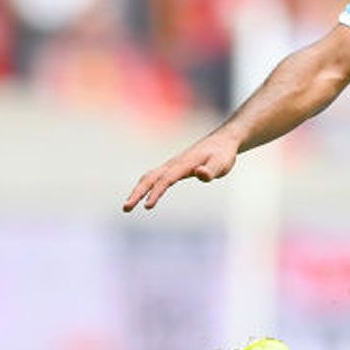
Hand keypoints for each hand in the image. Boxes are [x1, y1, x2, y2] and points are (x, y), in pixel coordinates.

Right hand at [122, 131, 239, 211]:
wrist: (223, 141)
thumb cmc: (223, 154)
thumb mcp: (222, 164)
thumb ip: (211, 170)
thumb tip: (200, 174)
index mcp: (184, 164)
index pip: (166, 180)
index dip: (156, 192)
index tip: (147, 206)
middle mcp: (174, 164)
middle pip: (150, 178)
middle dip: (137, 193)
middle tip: (125, 208)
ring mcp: (172, 165)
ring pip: (150, 177)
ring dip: (138, 190)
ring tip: (128, 206)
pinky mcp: (173, 168)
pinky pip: (155, 177)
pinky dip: (145, 186)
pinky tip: (142, 196)